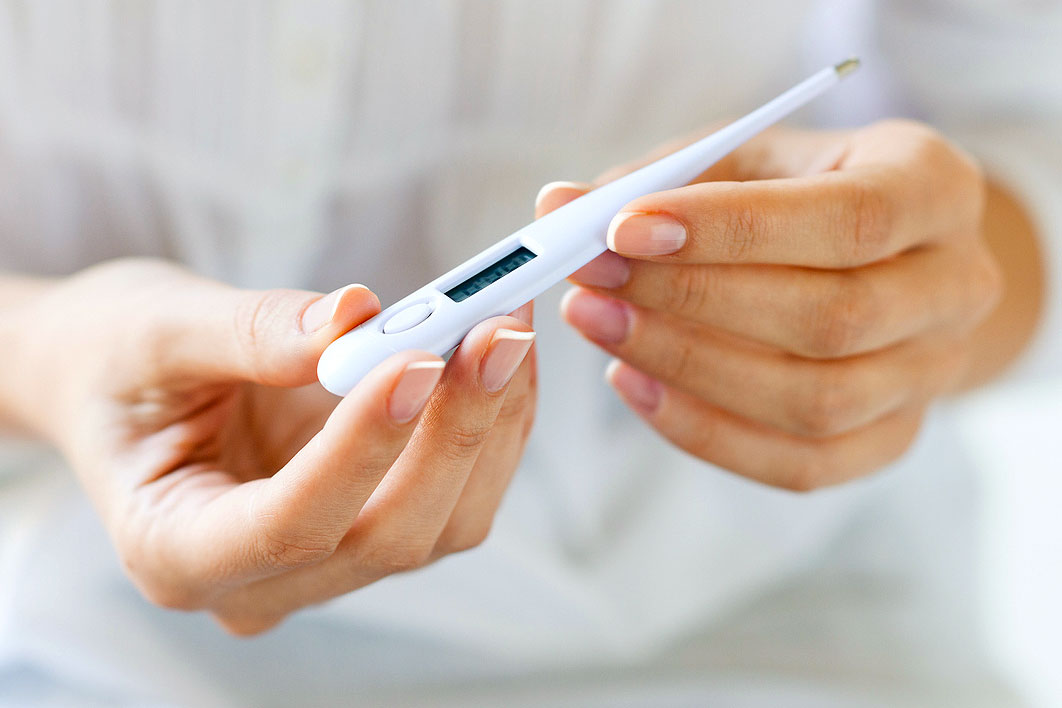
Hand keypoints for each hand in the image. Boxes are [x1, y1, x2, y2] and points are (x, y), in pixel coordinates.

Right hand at [12, 259, 535, 633]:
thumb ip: (254, 331)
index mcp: (176, 550)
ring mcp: (324, 562)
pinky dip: (491, 423)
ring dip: (490, 423)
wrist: (117, 378)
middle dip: (455, 430)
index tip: (419, 358)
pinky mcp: (370, 523)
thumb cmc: (115, 359)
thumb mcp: (158, 331)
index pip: (291, 526)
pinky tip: (500, 354)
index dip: (364, 448)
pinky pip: (455, 493)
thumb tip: (360, 316)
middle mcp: (262, 580)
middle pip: (388, 536)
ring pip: (441, 523)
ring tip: (507, 324)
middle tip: (497, 329)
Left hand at [539, 120, 1000, 490]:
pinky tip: (634, 383)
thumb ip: (660, 182)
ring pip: (815, 402)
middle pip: (831, 319)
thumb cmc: (801, 195)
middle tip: (588, 281)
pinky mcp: (891, 439)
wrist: (882, 259)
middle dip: (691, 303)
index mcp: (936, 187)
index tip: (621, 228)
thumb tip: (556, 207)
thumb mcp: (745, 160)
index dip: (731, 231)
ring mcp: (932, 375)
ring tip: (597, 325)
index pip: (848, 219)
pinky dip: (705, 432)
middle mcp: (955, 286)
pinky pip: (800, 464)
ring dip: (686, 368)